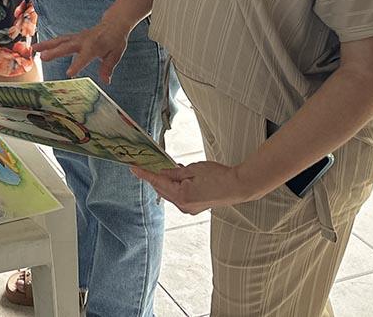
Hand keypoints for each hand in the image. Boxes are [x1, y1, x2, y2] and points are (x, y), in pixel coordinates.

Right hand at [34, 13, 132, 82]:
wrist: (113, 24)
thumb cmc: (115, 40)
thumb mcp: (115, 54)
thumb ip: (108, 67)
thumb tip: (105, 81)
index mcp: (95, 46)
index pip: (84, 57)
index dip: (77, 65)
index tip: (68, 74)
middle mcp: (83, 40)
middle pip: (67, 47)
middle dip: (54, 52)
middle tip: (42, 58)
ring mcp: (77, 37)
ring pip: (60, 40)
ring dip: (46, 45)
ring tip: (33, 49)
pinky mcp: (74, 36)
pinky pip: (60, 39)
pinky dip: (49, 42)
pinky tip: (39, 47)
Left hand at [131, 160, 257, 214]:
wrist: (238, 186)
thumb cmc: (219, 176)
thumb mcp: (193, 169)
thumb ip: (175, 172)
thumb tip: (162, 172)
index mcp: (182, 195)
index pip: (157, 182)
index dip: (145, 174)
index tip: (134, 169)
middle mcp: (184, 205)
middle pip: (162, 189)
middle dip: (156, 177)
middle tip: (150, 165)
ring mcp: (189, 208)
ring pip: (170, 193)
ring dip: (167, 182)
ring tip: (169, 168)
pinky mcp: (195, 207)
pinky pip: (180, 196)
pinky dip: (176, 187)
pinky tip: (178, 177)